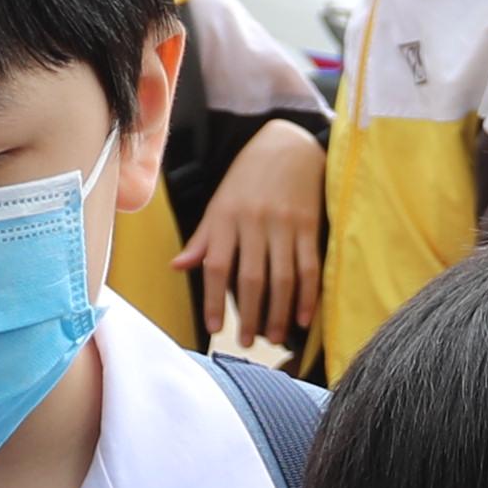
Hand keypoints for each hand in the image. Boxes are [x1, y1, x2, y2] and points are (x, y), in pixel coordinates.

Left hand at [186, 126, 324, 351]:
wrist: (288, 144)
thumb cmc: (248, 179)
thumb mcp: (219, 203)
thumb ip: (203, 239)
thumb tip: (178, 267)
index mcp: (226, 218)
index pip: (217, 266)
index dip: (214, 300)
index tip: (215, 328)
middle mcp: (254, 222)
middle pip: (251, 277)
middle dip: (249, 315)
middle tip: (247, 343)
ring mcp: (284, 224)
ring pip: (282, 277)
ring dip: (278, 312)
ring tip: (273, 337)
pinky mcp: (309, 225)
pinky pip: (309, 267)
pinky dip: (307, 296)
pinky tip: (302, 318)